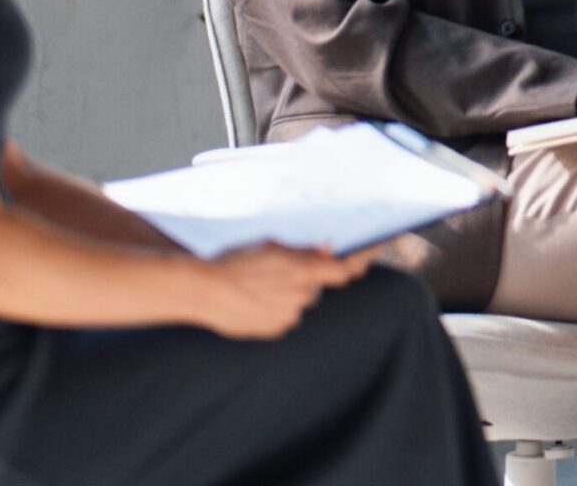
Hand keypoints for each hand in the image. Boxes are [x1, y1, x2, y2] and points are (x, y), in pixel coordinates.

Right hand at [191, 243, 371, 339]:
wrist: (200, 290)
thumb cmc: (234, 261)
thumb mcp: (271, 246)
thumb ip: (303, 252)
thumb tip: (329, 250)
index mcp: (302, 271)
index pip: (346, 270)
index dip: (363, 260)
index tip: (376, 249)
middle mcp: (300, 296)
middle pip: (317, 285)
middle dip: (307, 277)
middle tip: (279, 270)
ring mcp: (287, 317)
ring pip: (300, 301)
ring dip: (289, 293)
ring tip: (257, 285)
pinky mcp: (273, 331)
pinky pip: (284, 316)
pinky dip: (276, 308)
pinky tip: (253, 299)